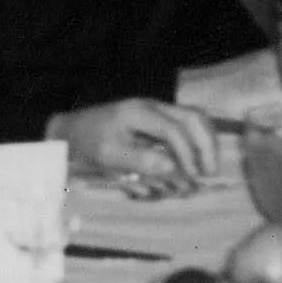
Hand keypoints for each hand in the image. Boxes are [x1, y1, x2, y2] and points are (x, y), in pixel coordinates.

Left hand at [57, 96, 218, 191]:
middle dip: (207, 145)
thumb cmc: (86, 143)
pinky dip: (197, 138)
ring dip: (206, 140)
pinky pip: (186, 122)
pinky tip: (197, 158)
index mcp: (139, 112)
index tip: (192, 177)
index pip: (175, 129)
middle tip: (211, 172)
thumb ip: (140, 160)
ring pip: (194, 116)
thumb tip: (172, 167)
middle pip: (193, 117)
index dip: (188, 154)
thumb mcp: (108, 155)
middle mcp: (153, 105)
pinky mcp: (156, 116)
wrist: (70, 130)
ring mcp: (156, 108)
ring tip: (208, 166)